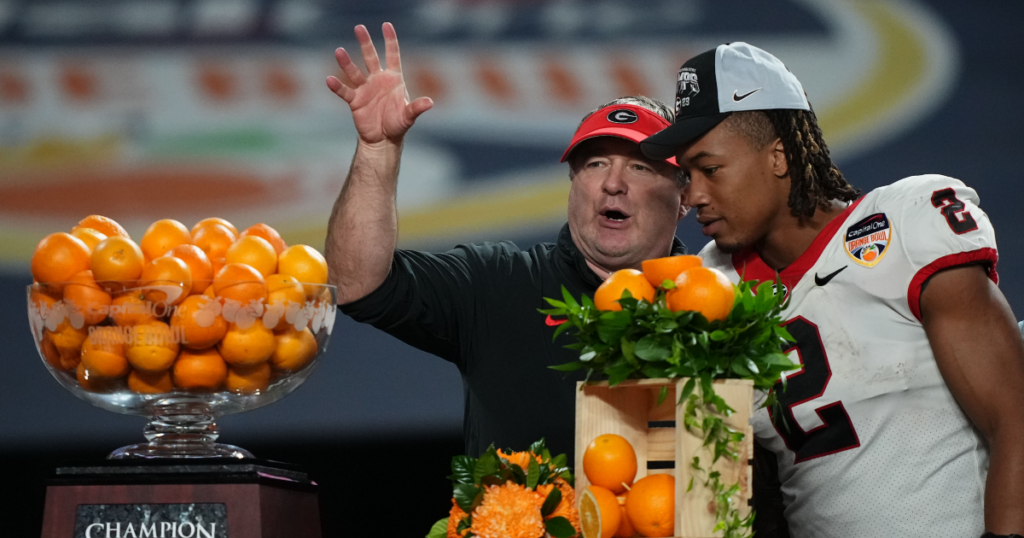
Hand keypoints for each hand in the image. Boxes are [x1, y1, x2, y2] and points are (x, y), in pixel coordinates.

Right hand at [327, 23, 433, 146]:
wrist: (383, 139)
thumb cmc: (398, 125)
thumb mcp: (409, 116)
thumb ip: (416, 108)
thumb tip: (430, 102)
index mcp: (393, 79)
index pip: (392, 55)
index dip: (390, 40)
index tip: (386, 26)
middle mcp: (378, 80)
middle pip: (371, 57)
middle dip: (366, 43)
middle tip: (359, 27)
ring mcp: (365, 89)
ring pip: (355, 72)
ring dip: (347, 63)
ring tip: (339, 51)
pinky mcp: (355, 101)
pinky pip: (345, 91)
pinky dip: (337, 87)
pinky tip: (330, 80)